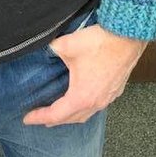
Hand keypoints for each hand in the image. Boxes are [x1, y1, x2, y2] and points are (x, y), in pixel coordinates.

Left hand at [22, 23, 147, 126]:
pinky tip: (83, 97)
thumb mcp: (66, 45)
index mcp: (81, 97)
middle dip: (55, 119)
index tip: (28, 118)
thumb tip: (45, 50)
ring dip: (71, 115)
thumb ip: (51, 50)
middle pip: (71, 118)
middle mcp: (95, 102)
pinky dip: (85, 106)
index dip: (39, 117)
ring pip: (86, 113)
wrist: (127, 37)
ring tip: (61, 111)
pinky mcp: (115, 89)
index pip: (55, 114)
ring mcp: (108, 97)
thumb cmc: (101, 43)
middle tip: (41, 117)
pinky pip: (97, 105)